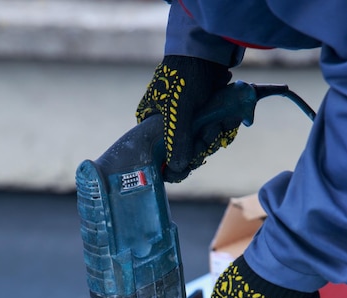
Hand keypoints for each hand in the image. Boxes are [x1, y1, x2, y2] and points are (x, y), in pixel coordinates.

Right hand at [136, 55, 234, 181]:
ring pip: (202, 146)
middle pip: (185, 154)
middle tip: (208, 132)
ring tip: (216, 118)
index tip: (192, 160)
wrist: (208, 50)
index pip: (160, 158)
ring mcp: (187, 123)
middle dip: (201, 145)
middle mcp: (167, 127)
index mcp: (150, 126)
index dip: (176, 164)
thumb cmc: (185, 76)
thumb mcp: (178, 110)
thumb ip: (177, 140)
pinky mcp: (204, 118)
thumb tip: (176, 169)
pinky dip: (221, 128)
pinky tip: (224, 116)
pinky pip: (213, 134)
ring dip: (213, 135)